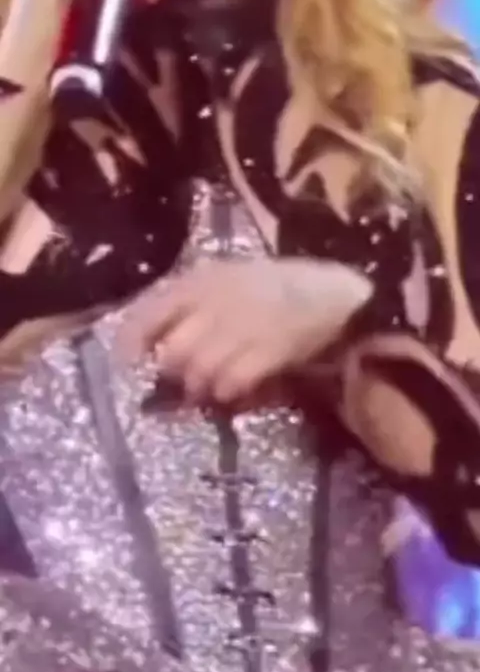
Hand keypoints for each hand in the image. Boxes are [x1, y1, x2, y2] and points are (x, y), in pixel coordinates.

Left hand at [123, 258, 371, 404]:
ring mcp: (244, 326)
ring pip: (199, 372)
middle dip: (175, 375)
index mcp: (202, 280)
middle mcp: (217, 301)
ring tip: (212, 388)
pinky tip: (235, 388)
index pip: (149, 313)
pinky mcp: (269, 350)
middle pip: (174, 354)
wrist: (336, 296)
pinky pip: (231, 381)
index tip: (128, 365)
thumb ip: (191, 307)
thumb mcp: (229, 280)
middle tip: (184, 382)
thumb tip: (153, 347)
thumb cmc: (278, 288)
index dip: (131, 344)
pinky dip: (227, 391)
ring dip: (200, 388)